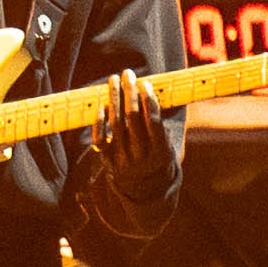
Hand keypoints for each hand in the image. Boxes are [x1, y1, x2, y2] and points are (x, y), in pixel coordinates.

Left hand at [93, 69, 170, 193]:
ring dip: (114, 99)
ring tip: (113, 80)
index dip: (149, 101)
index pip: (154, 122)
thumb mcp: (168, 147)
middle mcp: (141, 157)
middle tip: (128, 74)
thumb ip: (161, 126)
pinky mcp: (108, 161)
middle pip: (133, 119)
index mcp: (161, 153)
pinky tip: (101, 105)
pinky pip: (100, 140)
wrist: (146, 192)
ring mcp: (123, 160)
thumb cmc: (159, 160)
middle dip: (130, 93)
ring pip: (116, 125)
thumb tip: (153, 95)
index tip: (145, 83)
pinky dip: (99, 122)